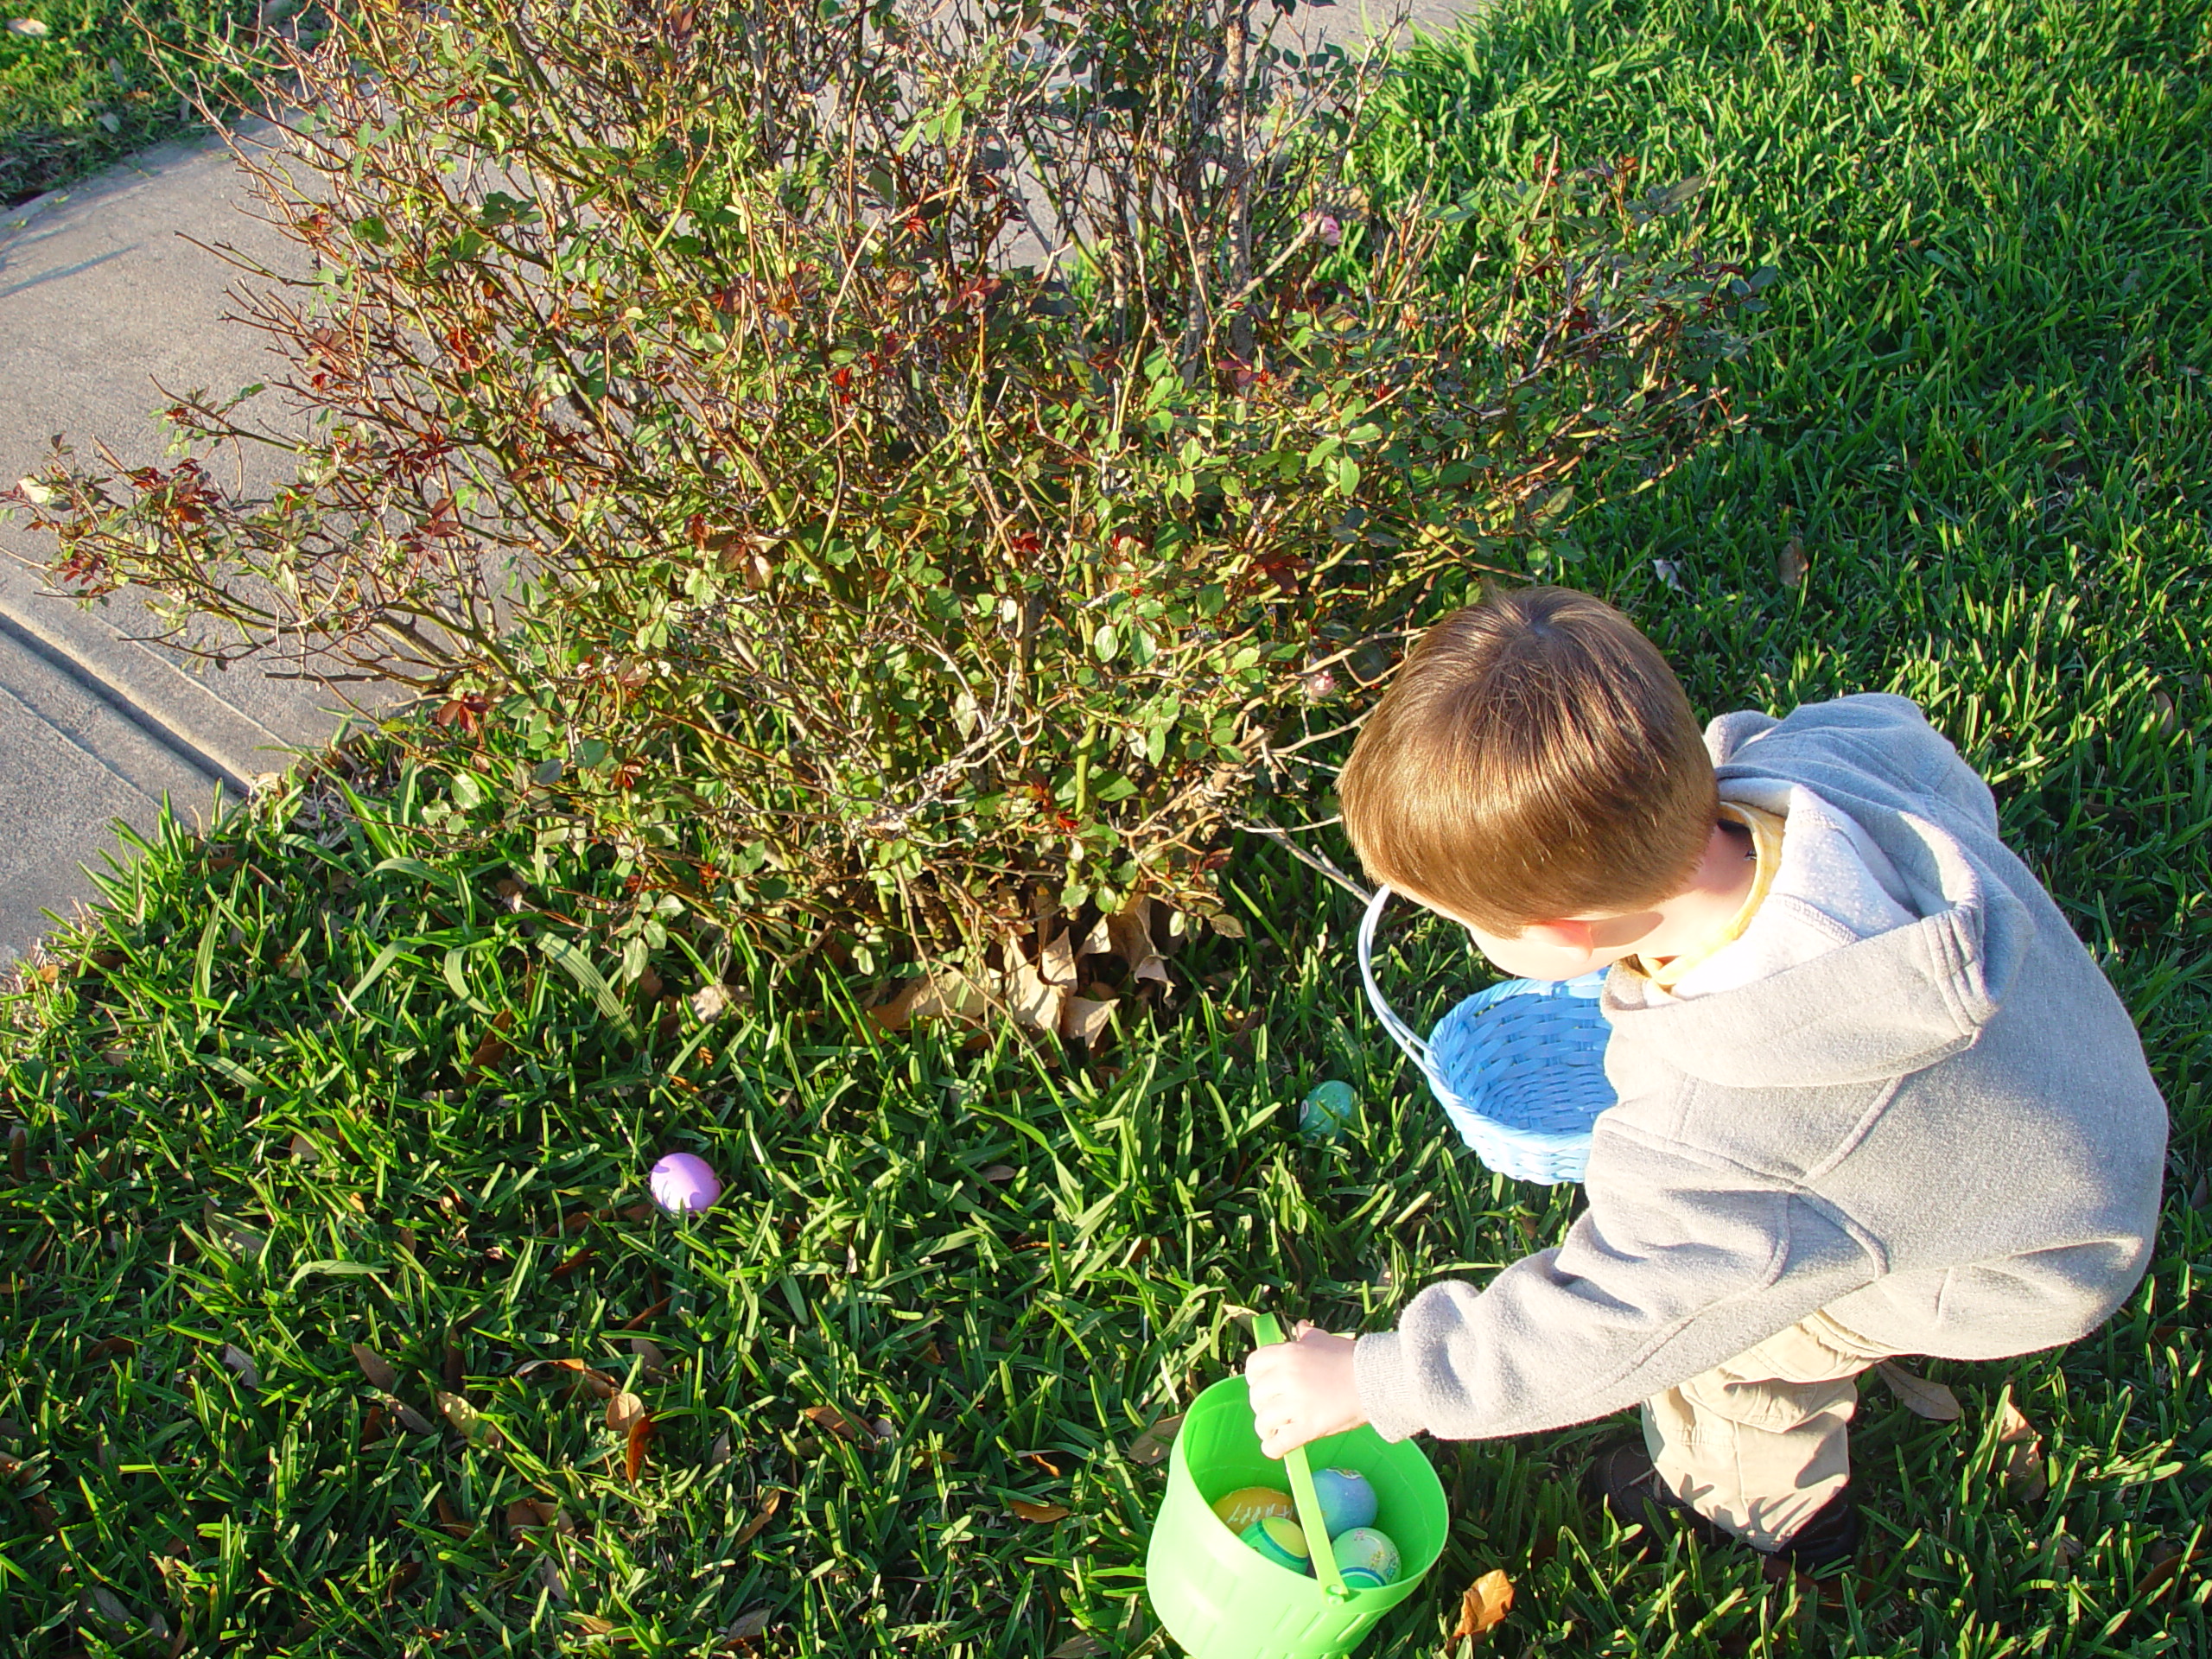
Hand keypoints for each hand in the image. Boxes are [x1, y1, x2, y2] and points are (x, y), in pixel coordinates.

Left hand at [1244, 1320, 1365, 1459]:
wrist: (1376, 1379)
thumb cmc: (1352, 1359)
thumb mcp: (1325, 1341)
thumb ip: (1307, 1336)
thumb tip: (1301, 1327)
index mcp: (1287, 1353)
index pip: (1253, 1366)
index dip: (1255, 1379)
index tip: (1264, 1387)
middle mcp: (1286, 1376)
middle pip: (1256, 1395)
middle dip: (1261, 1406)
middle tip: (1273, 1411)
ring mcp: (1296, 1403)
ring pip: (1263, 1421)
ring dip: (1266, 1429)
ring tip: (1274, 1431)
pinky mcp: (1307, 1427)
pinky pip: (1278, 1443)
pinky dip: (1273, 1448)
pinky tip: (1275, 1448)